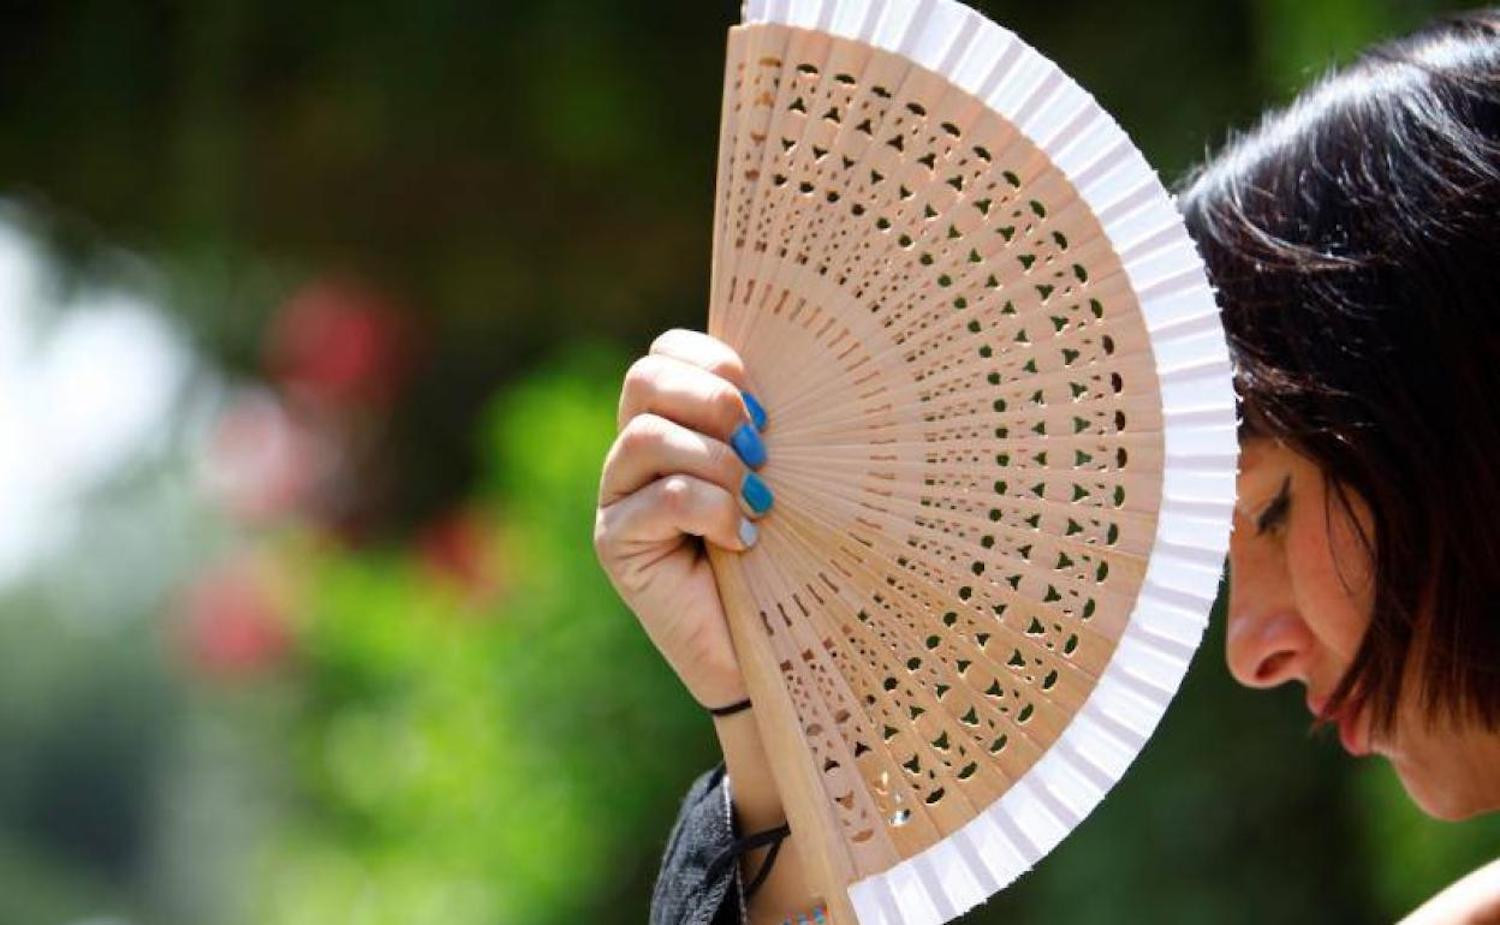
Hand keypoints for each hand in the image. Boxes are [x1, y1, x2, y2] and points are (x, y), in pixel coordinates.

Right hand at [594, 329, 772, 709]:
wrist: (771, 651)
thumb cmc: (786, 557)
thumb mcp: (783, 478)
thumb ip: (766, 430)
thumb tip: (777, 389)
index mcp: (673, 422)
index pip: (665, 352)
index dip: (712, 360)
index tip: (763, 402)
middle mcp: (635, 453)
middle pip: (645, 378)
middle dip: (712, 401)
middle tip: (761, 445)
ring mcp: (617, 496)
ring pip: (649, 436)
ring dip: (718, 464)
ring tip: (758, 502)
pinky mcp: (615, 543)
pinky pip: (662, 497)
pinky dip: (713, 512)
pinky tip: (742, 541)